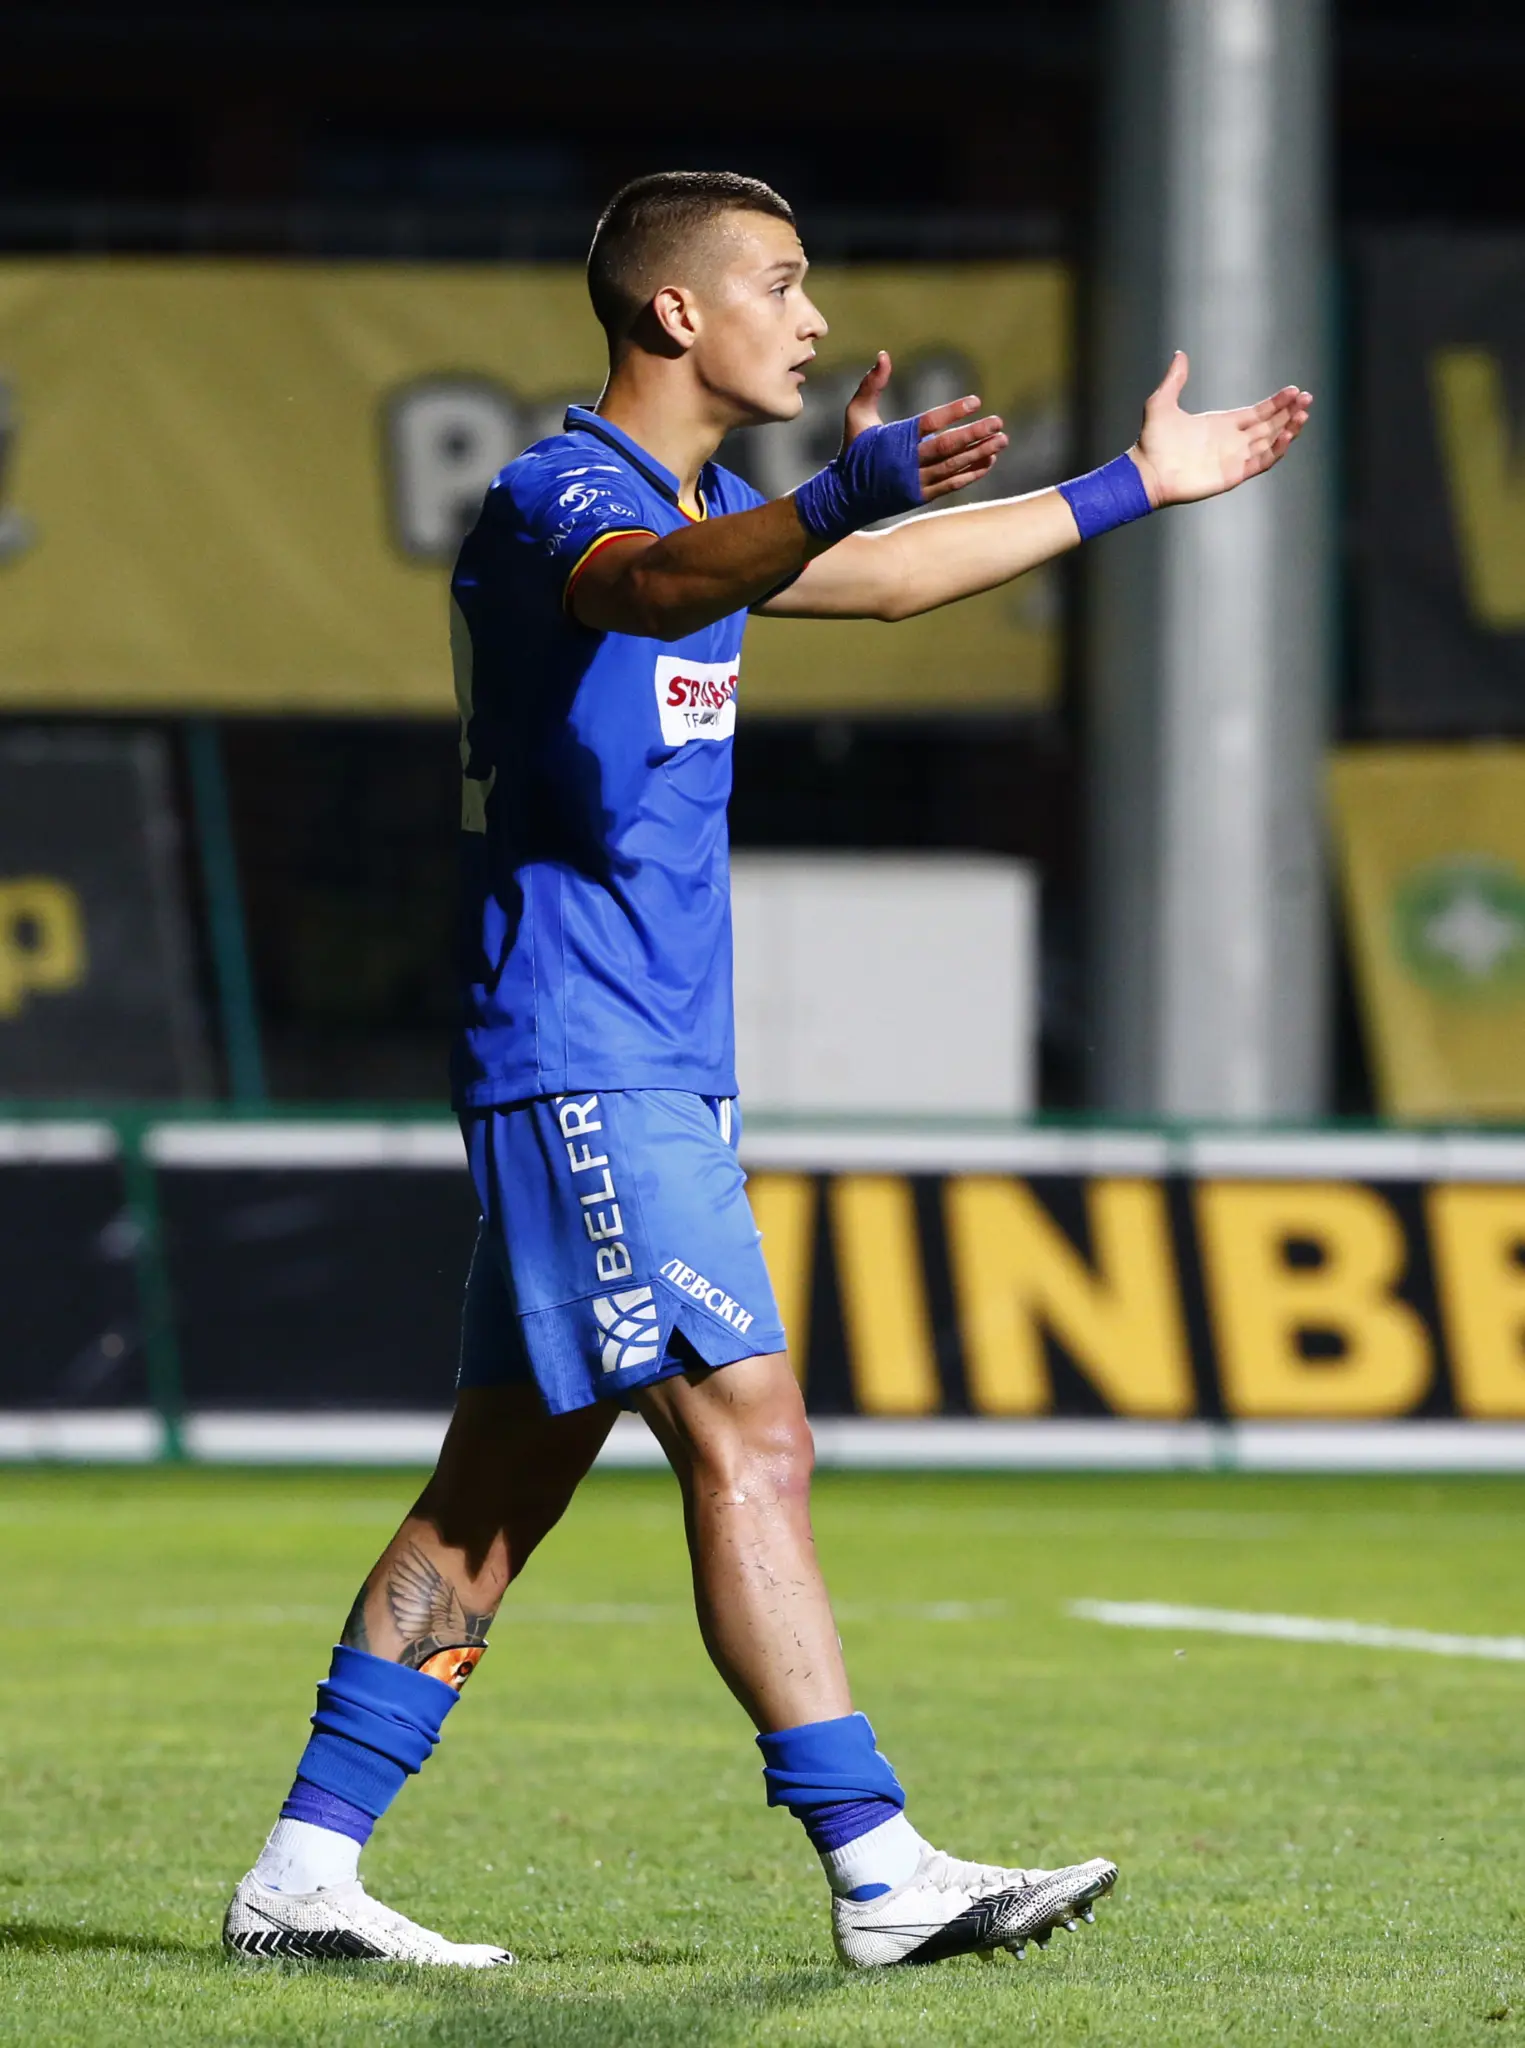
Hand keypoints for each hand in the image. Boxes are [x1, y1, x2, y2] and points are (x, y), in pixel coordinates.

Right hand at [843, 351, 1007, 504]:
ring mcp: (915, 481)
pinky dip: (972, 473)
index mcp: (894, 439)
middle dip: (975, 434)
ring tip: (1002, 440)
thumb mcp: (856, 414)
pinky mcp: (920, 496)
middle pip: (947, 446)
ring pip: (953, 466)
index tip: (976, 402)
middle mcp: (907, 461)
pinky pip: (951, 484)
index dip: (953, 412)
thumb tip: (884, 354)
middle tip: (999, 422)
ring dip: (980, 453)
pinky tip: (989, 461)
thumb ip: (872, 385)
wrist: (844, 496)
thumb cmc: (853, 450)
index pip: (929, 423)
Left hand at [1129, 352, 1311, 508]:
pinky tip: (1286, 436)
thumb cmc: (1151, 441)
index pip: (1259, 412)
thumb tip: (1180, 354)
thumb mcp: (1162, 403)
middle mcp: (1233, 441)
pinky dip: (1276, 451)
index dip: (1278, 402)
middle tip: (1308, 398)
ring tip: (1303, 415)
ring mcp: (1234, 458)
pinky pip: (1261, 463)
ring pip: (1270, 443)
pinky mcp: (1232, 475)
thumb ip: (1175, 379)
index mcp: (1223, 424)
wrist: (1145, 472)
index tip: (1295, 390)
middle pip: (1270, 425)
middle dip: (1290, 412)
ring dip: (1288, 430)